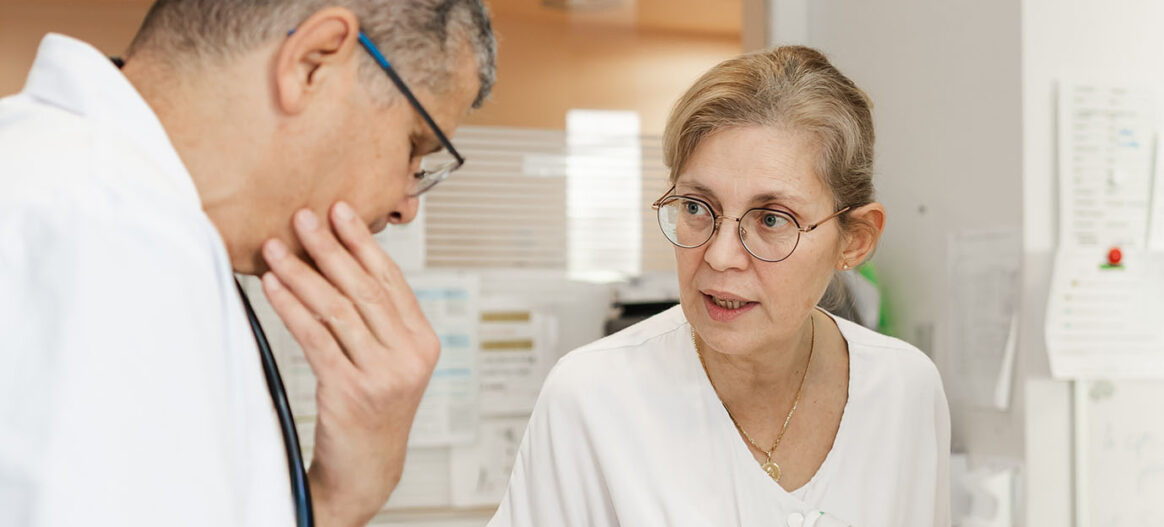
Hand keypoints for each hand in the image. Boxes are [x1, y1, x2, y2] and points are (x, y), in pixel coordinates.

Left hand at [260, 202, 439, 526]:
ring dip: (303, 274)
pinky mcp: (352, 391)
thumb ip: (378, 321)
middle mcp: (409, 356)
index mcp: (424, 342)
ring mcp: (383, 374)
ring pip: (338, 310)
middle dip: (330, 248)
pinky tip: (274, 287)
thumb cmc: (372, 411)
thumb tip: (341, 264)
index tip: (340, 211)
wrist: (367, 468)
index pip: (391, 281)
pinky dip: (292, 308)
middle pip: (364, 289)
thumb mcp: (389, 362)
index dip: (363, 243)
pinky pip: (317, 338)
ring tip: (278, 248)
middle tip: (303, 218)